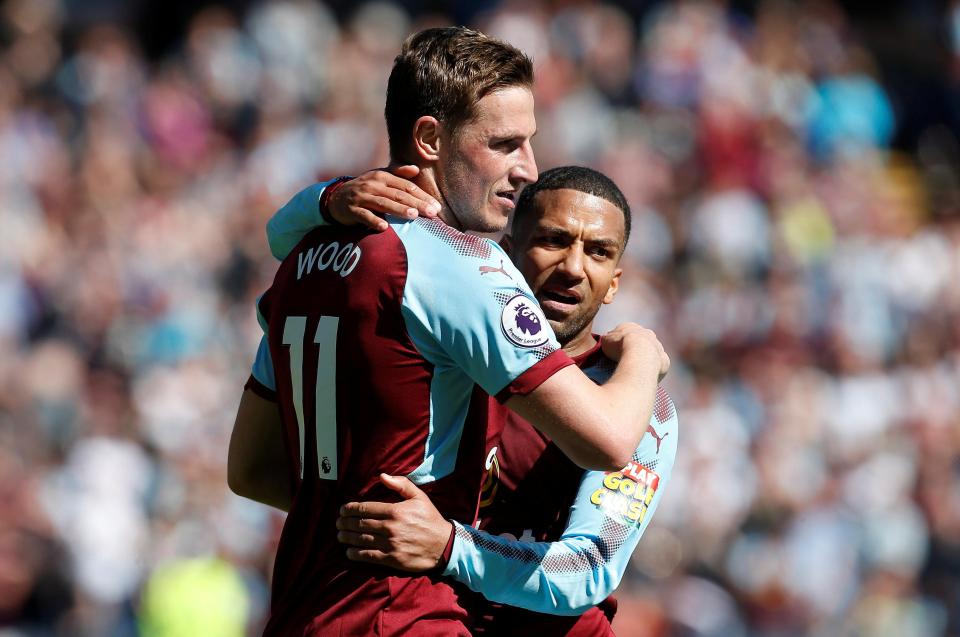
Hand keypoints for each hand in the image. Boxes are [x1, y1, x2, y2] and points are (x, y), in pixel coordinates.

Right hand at [328, 166, 441, 230]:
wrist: (336, 198)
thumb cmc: (364, 189)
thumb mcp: (379, 177)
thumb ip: (397, 173)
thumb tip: (416, 169)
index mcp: (382, 176)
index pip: (406, 187)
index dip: (422, 196)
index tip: (436, 206)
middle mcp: (373, 184)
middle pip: (398, 195)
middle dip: (417, 204)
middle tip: (432, 213)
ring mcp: (361, 196)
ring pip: (383, 203)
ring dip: (398, 210)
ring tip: (413, 216)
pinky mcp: (352, 209)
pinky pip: (364, 215)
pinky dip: (373, 221)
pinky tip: (384, 227)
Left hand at [336, 473, 452, 571]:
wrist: (444, 545)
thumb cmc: (430, 519)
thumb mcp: (419, 497)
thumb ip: (401, 484)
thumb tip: (382, 476)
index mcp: (395, 510)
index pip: (365, 508)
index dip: (350, 509)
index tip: (342, 509)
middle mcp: (390, 527)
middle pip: (360, 524)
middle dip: (345, 522)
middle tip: (338, 522)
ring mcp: (390, 544)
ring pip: (361, 540)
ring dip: (347, 537)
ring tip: (340, 535)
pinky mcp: (392, 559)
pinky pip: (368, 556)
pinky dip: (356, 554)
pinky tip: (349, 552)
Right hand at [602, 323, 669, 379]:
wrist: (640, 354)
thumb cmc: (619, 347)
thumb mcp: (605, 341)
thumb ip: (607, 341)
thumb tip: (607, 342)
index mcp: (631, 327)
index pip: (624, 332)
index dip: (618, 342)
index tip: (614, 352)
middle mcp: (647, 334)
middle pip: (640, 341)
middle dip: (634, 349)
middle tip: (625, 361)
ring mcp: (658, 347)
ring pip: (651, 352)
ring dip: (645, 359)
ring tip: (635, 371)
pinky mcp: (664, 360)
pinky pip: (658, 365)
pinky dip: (652, 370)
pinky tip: (645, 377)